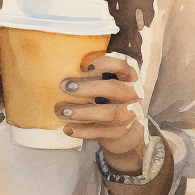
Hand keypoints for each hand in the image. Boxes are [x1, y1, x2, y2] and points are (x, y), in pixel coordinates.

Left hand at [56, 53, 146, 173]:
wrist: (126, 128)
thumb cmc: (110, 96)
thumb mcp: (109, 80)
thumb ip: (95, 72)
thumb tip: (65, 64)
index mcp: (129, 77)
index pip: (121, 65)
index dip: (104, 63)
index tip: (83, 65)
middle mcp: (131, 95)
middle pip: (113, 89)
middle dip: (88, 88)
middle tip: (65, 86)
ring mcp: (127, 115)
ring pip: (107, 113)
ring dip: (82, 112)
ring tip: (63, 111)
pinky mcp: (118, 132)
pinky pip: (99, 132)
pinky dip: (82, 131)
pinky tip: (67, 128)